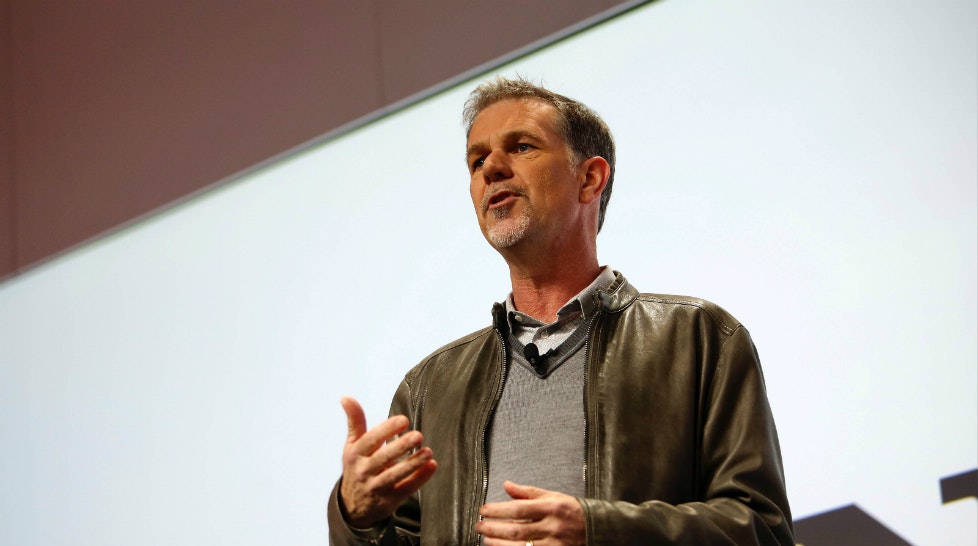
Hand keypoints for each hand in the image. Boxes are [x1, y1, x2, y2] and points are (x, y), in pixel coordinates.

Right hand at [339, 396, 437, 527]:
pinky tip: (431, 466)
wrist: (352, 507)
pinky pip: (406, 489)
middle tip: (418, 435)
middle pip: (383, 458)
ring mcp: (377, 487)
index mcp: (356, 454)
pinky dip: (420, 479)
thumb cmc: (357, 467)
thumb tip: (346, 397)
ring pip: (395, 475)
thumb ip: (355, 421)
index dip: (387, 430)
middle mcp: (364, 471)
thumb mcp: (352, 445)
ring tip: (428, 452)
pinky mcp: (390, 500)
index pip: (371, 440)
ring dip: (413, 464)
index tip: (403, 420)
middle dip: (401, 447)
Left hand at [476, 481, 585, 545]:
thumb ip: (528, 492)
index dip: (498, 510)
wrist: (595, 528)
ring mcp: (554, 543)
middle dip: (494, 528)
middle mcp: (552, 526)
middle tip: (479, 525)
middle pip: (517, 530)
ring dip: (500, 544)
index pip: (519, 509)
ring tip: (486, 539)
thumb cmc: (571, 511)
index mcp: (551, 507)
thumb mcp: (552, 496)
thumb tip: (507, 485)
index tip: (483, 510)